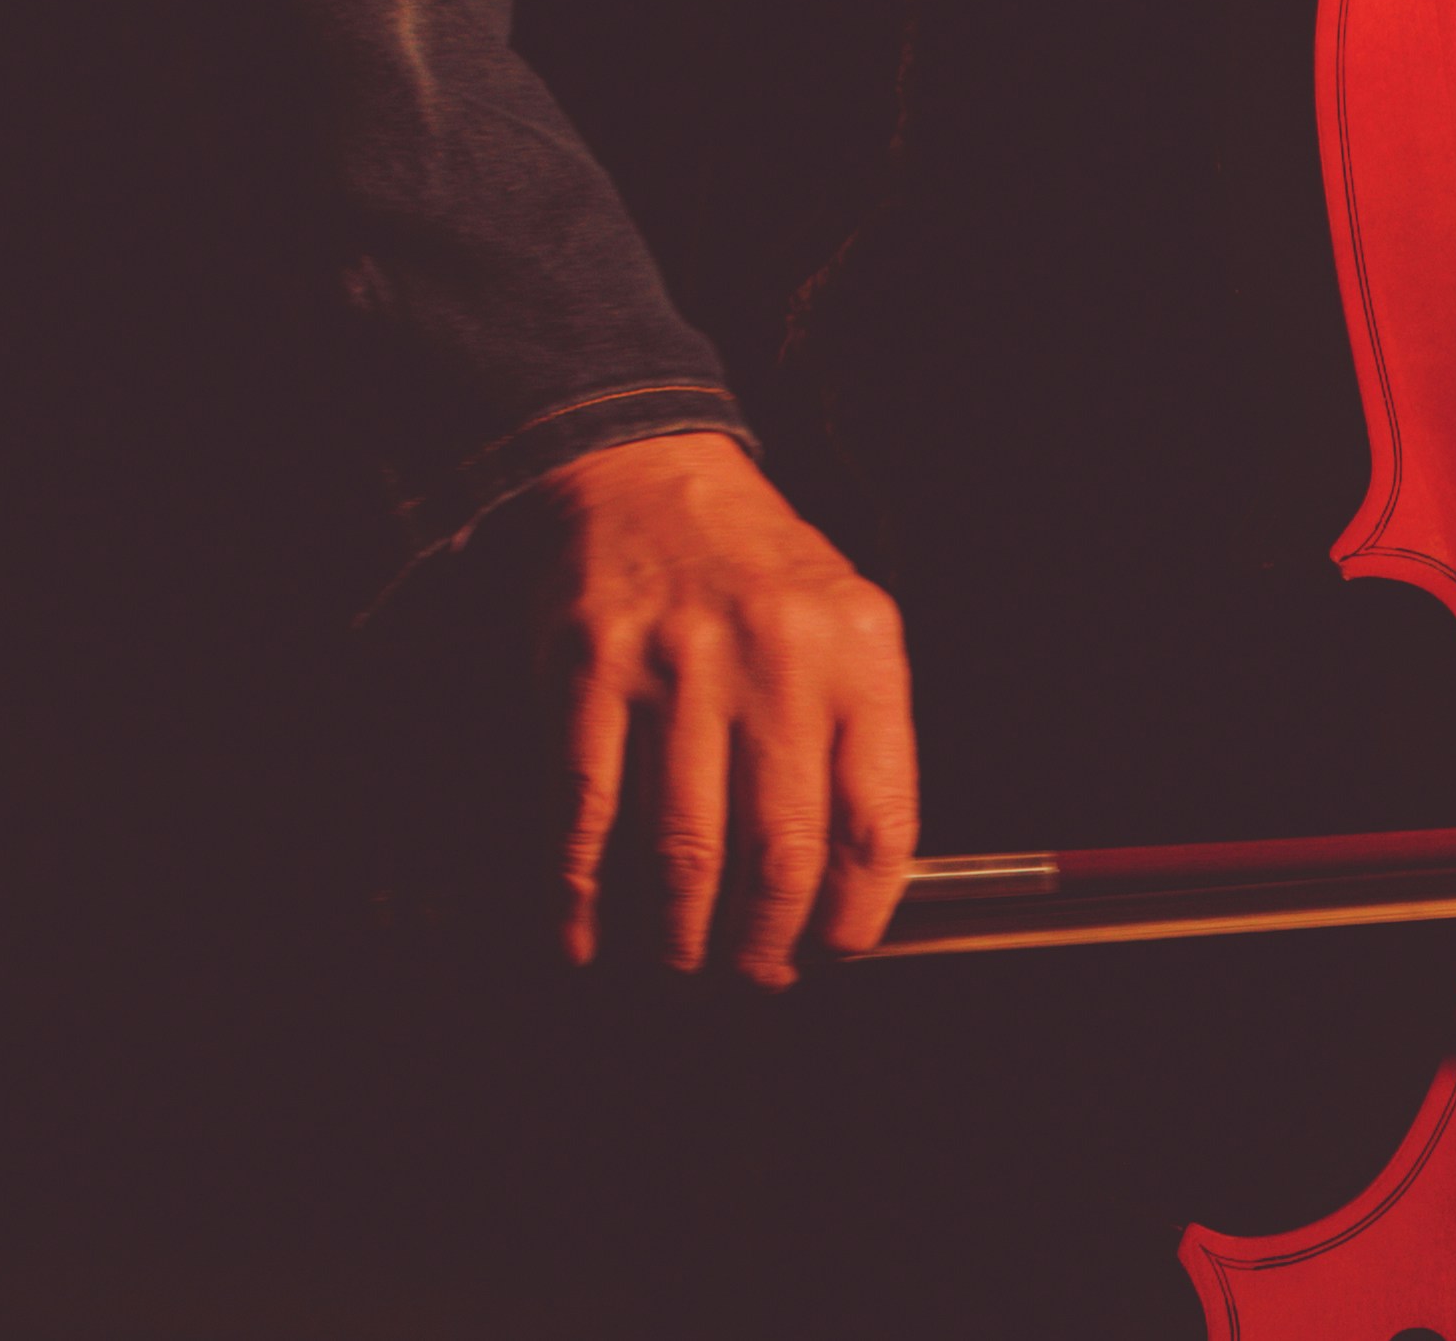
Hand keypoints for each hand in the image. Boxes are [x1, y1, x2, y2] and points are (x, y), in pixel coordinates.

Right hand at [522, 432, 916, 985]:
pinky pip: (587, 814)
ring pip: (685, 850)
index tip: (833, 956)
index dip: (857, 916)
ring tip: (680, 974)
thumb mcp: (846, 625)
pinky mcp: (590, 671)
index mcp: (859, 653)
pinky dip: (580, 895)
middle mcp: (776, 659)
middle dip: (765, 948)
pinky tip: (584, 941)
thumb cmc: (756, 571)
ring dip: (680, 939)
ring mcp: (678, 666)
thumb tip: (853, 890)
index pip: (875, 823)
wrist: (643, 469)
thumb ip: (859, 737)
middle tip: (749, 985)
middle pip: (781, 854)